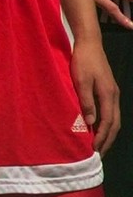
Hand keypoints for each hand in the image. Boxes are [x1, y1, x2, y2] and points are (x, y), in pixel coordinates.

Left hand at [70, 37, 119, 153]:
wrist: (89, 43)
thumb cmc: (83, 61)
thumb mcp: (81, 81)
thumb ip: (86, 102)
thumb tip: (91, 123)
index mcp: (108, 95)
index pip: (108, 122)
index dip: (102, 137)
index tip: (94, 149)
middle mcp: (114, 96)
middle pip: (115, 123)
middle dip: (108, 139)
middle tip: (98, 153)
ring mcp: (113, 92)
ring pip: (115, 118)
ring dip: (108, 133)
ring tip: (100, 144)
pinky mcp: (109, 89)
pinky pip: (111, 111)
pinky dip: (107, 123)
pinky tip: (99, 127)